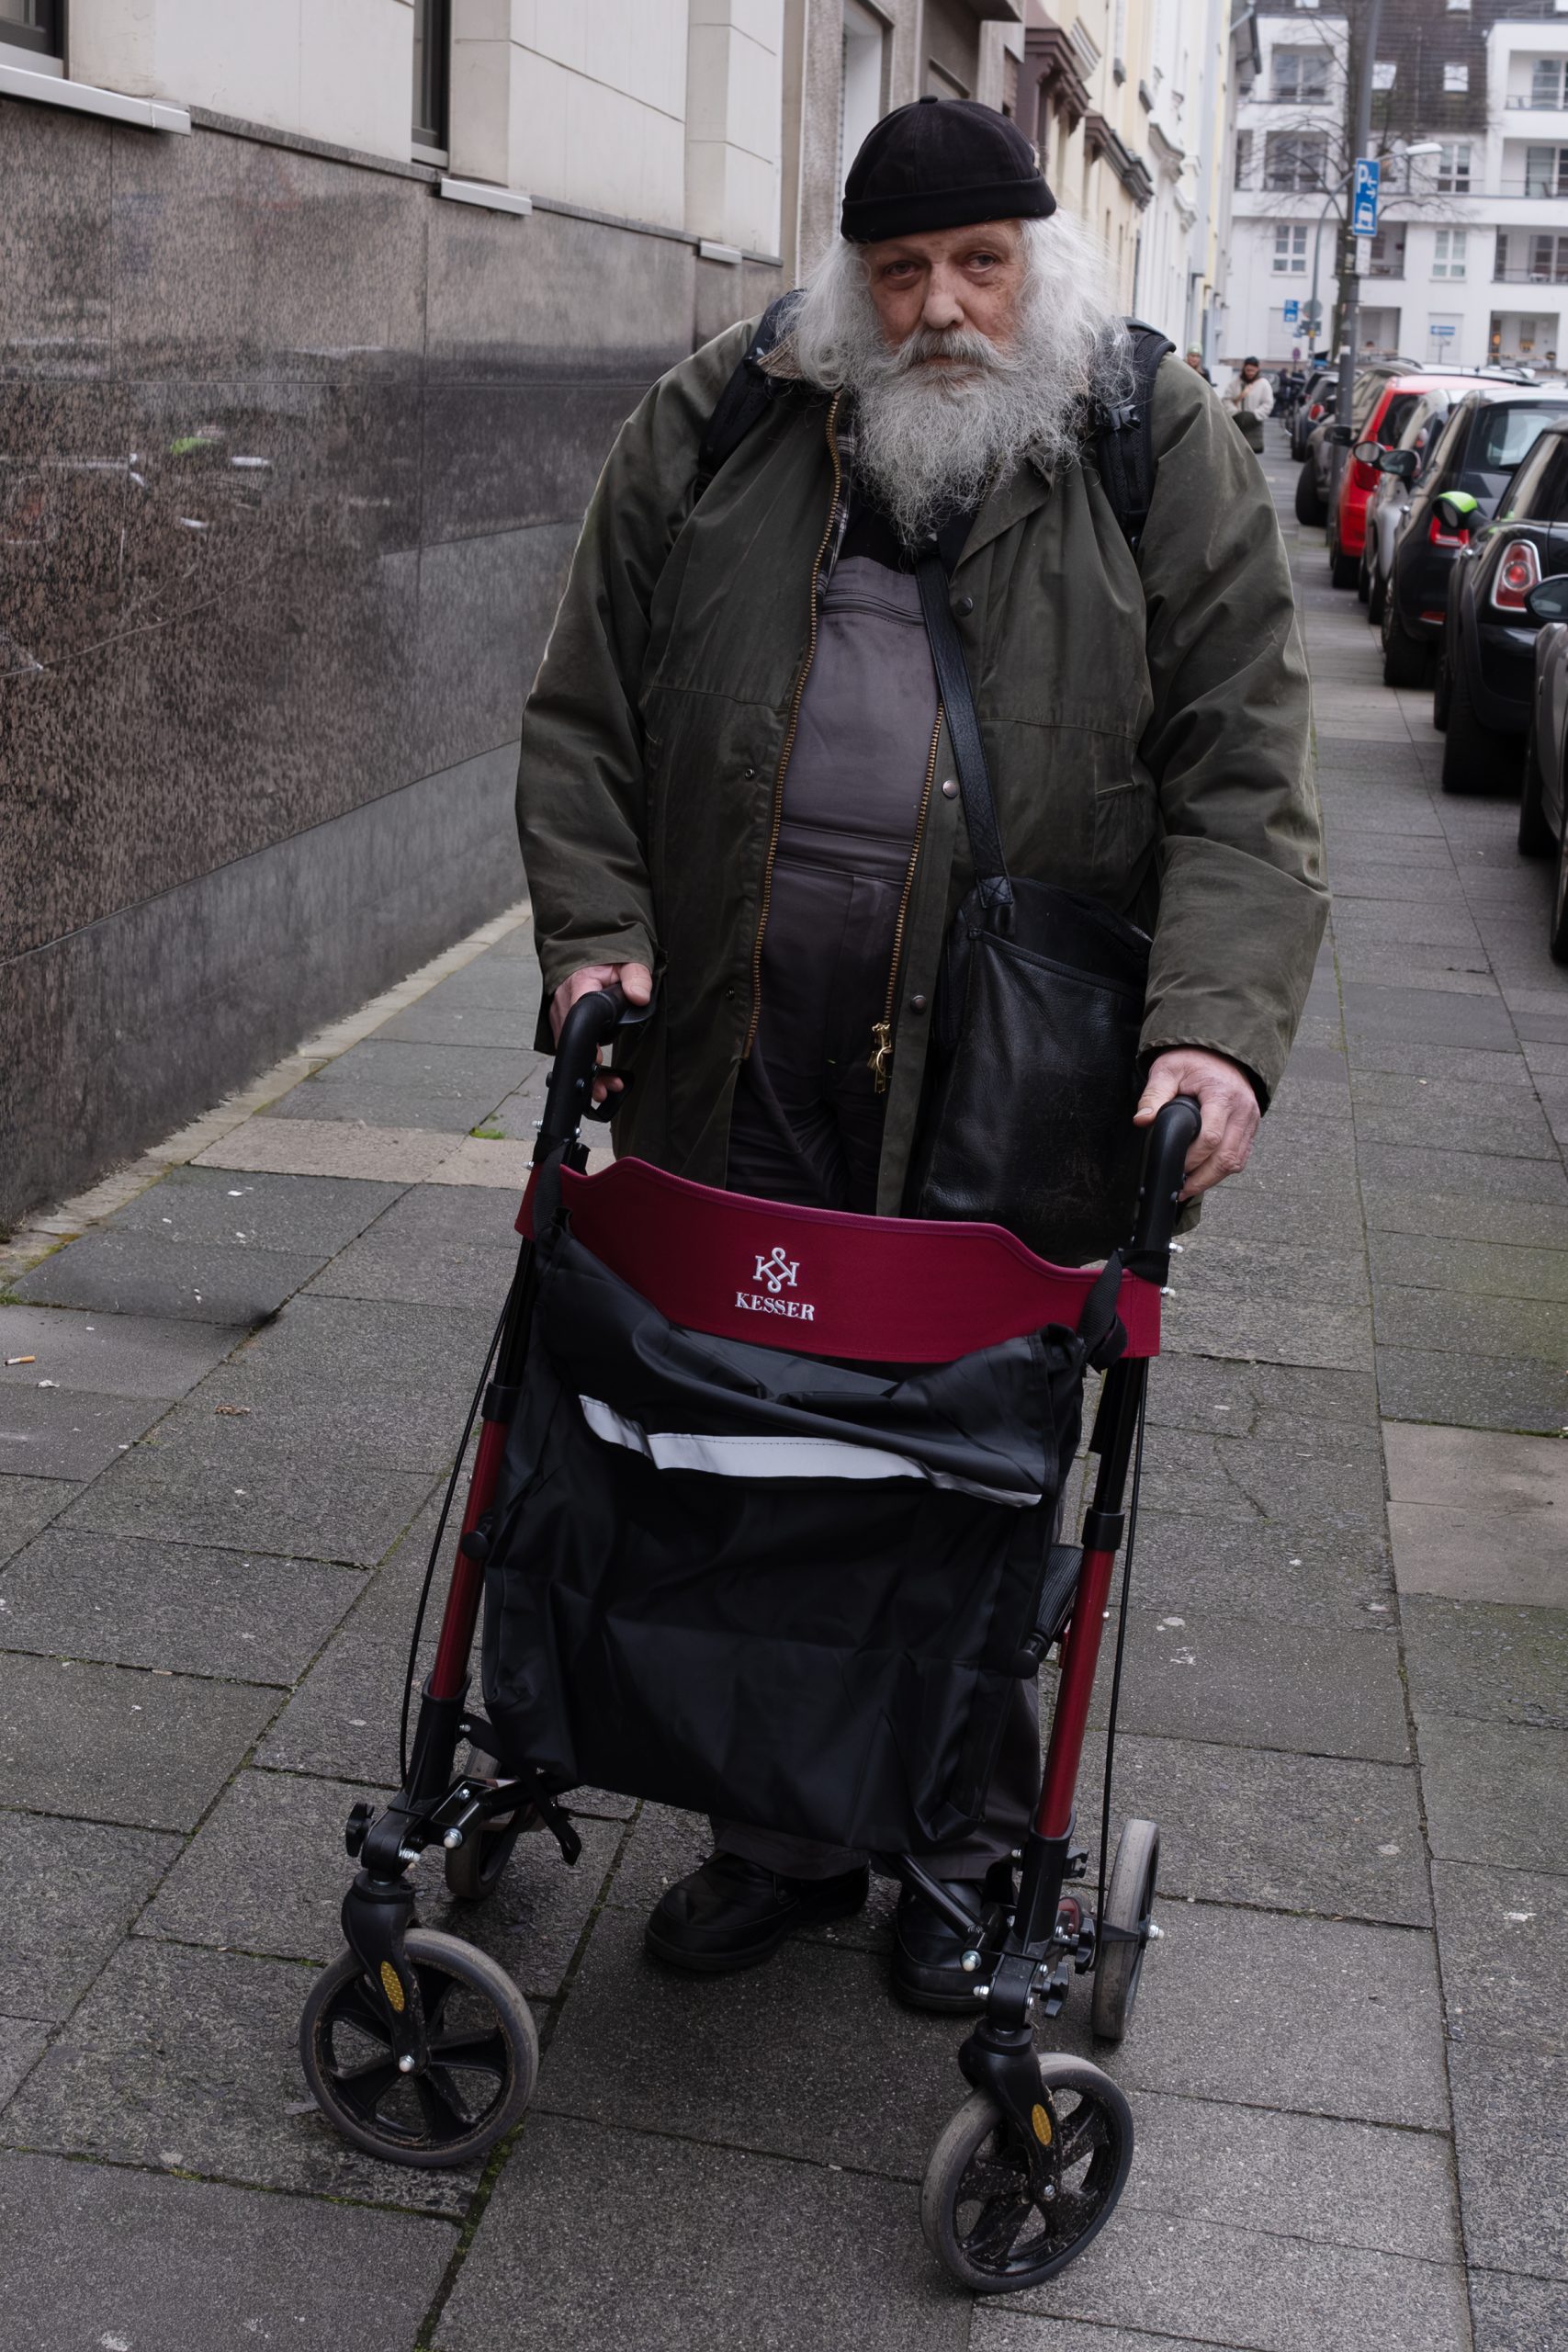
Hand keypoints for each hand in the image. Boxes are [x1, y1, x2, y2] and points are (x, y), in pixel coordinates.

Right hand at [549, 961, 652, 1105]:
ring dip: (585, 1069)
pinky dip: (581, 1059)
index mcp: (580, 984)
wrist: (587, 950)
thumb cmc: (607, 957)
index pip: (579, 1015)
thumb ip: (636, 977)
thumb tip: (639, 997)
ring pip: (568, 1047)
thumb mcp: (629, 961)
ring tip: (604, 1088)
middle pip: (571, 1041)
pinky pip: (567, 1044)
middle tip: (605, 1088)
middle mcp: (564, 1001)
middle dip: (588, 1067)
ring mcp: (559, 1012)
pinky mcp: (561, 1019)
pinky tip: (597, 1074)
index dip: (587, 1041)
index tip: (597, 1060)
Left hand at [1135, 1047, 1259, 1200]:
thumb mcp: (1167, 1070)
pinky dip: (1224, 1170)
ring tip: (1189, 1187)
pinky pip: (1241, 1156)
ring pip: (1236, 1162)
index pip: (1211, 1137)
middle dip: (1202, 1179)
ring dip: (1213, 1178)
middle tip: (1180, 1189)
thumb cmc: (1193, 1060)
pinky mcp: (1251, 1127)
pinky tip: (1205, 1176)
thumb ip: (1153, 1095)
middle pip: (1227, 1157)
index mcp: (1222, 1095)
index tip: (1174, 1167)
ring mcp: (1251, 1120)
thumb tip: (1142, 1120)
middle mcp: (1242, 1109)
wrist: (1219, 1052)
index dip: (1192, 1158)